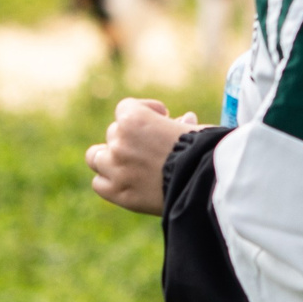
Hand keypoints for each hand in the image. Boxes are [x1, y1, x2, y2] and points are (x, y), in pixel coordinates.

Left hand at [85, 97, 198, 215]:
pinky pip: (99, 184)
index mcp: (134, 118)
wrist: (205, 184)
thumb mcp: (195, 129)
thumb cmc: (205, 152)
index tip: (163, 117)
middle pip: (114, 133)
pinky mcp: (119, 193)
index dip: (145, 111)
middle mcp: (119, 141)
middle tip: (151, 148)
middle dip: (132, 138)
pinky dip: (110, 182)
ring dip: (110, 157)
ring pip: (97, 157)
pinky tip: (126, 182)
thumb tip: (185, 120)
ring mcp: (115, 168)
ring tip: (127, 163)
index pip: (126, 108)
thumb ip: (182, 124)